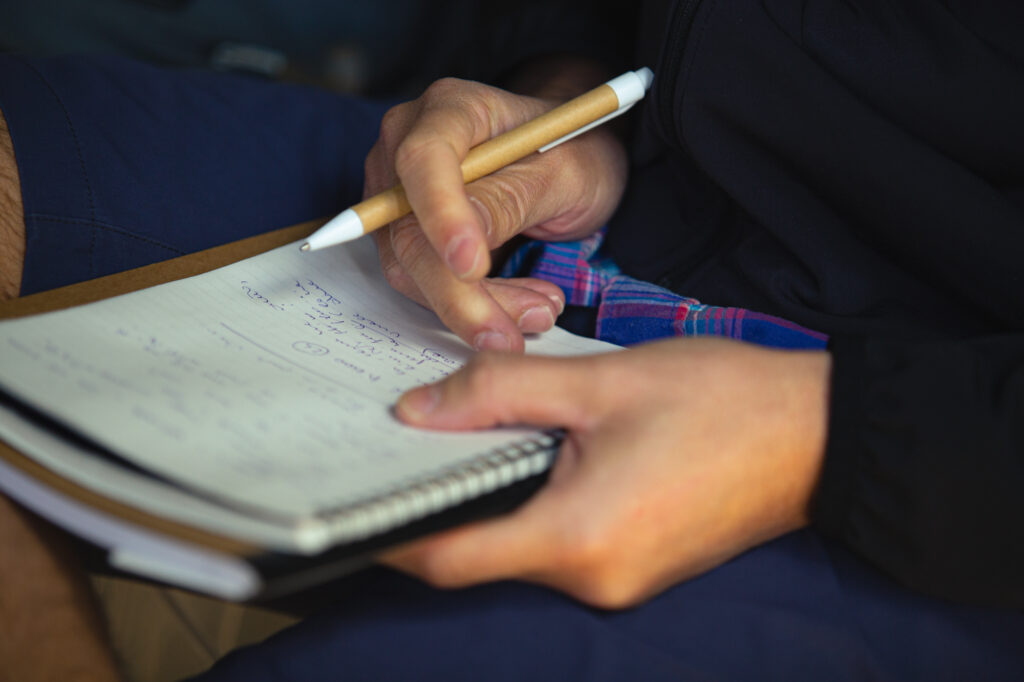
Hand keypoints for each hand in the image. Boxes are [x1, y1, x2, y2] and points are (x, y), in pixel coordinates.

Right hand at [365, 73, 627, 351]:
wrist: (571, 157)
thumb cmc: (573, 150)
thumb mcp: (565, 171)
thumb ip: (512, 200)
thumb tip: (462, 246)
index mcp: (451, 108)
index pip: (424, 160)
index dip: (442, 216)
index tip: (473, 267)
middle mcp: (408, 143)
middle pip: (409, 229)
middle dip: (462, 291)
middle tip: (523, 327)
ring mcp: (399, 190)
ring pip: (411, 267)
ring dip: (472, 305)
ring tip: (540, 311)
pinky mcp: (405, 230)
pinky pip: (421, 280)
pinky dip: (469, 304)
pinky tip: (520, 307)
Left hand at [382, 338, 830, 608]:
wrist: (821, 432)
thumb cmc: (722, 402)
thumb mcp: (600, 382)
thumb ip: (500, 392)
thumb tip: (418, 411)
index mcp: (578, 539)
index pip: (450, 556)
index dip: (391, 529)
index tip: (347, 495)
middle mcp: (594, 578)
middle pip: (480, 552)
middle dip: (437, 500)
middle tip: (401, 439)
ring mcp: (619, 579)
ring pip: (519, 545)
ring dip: (488, 496)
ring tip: (460, 433)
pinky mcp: (636, 564)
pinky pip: (559, 542)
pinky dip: (530, 502)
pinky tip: (526, 451)